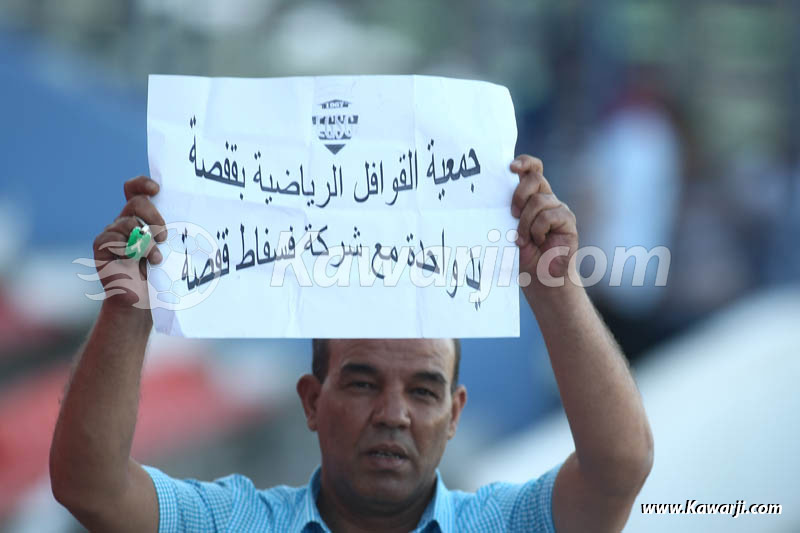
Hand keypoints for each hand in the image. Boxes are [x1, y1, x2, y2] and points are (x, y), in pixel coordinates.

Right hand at [92, 176, 166, 307]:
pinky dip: (127, 249)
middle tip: (163, 236)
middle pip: (136, 202)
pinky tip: (133, 261)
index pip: (137, 190)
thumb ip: (170, 234)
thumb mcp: (170, 251)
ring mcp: (113, 233)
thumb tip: (188, 221)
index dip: (143, 184)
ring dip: (145, 241)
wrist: (142, 300)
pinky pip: (112, 238)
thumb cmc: (159, 274)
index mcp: (142, 218)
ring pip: (127, 222)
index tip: (156, 189)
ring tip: (155, 258)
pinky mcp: (102, 247)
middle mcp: (126, 221)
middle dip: (153, 215)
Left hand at [510, 155, 577, 285]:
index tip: (510, 167)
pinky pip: (550, 216)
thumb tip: (491, 195)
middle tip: (511, 214)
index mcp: (532, 196)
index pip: (533, 169)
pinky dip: (538, 230)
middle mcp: (547, 199)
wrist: (540, 278)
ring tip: (523, 239)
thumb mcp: (509, 228)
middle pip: (535, 178)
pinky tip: (538, 241)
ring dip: (525, 222)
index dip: (525, 162)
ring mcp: (559, 209)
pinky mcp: (568, 221)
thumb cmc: (522, 254)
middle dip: (519, 194)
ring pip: (539, 200)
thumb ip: (509, 210)